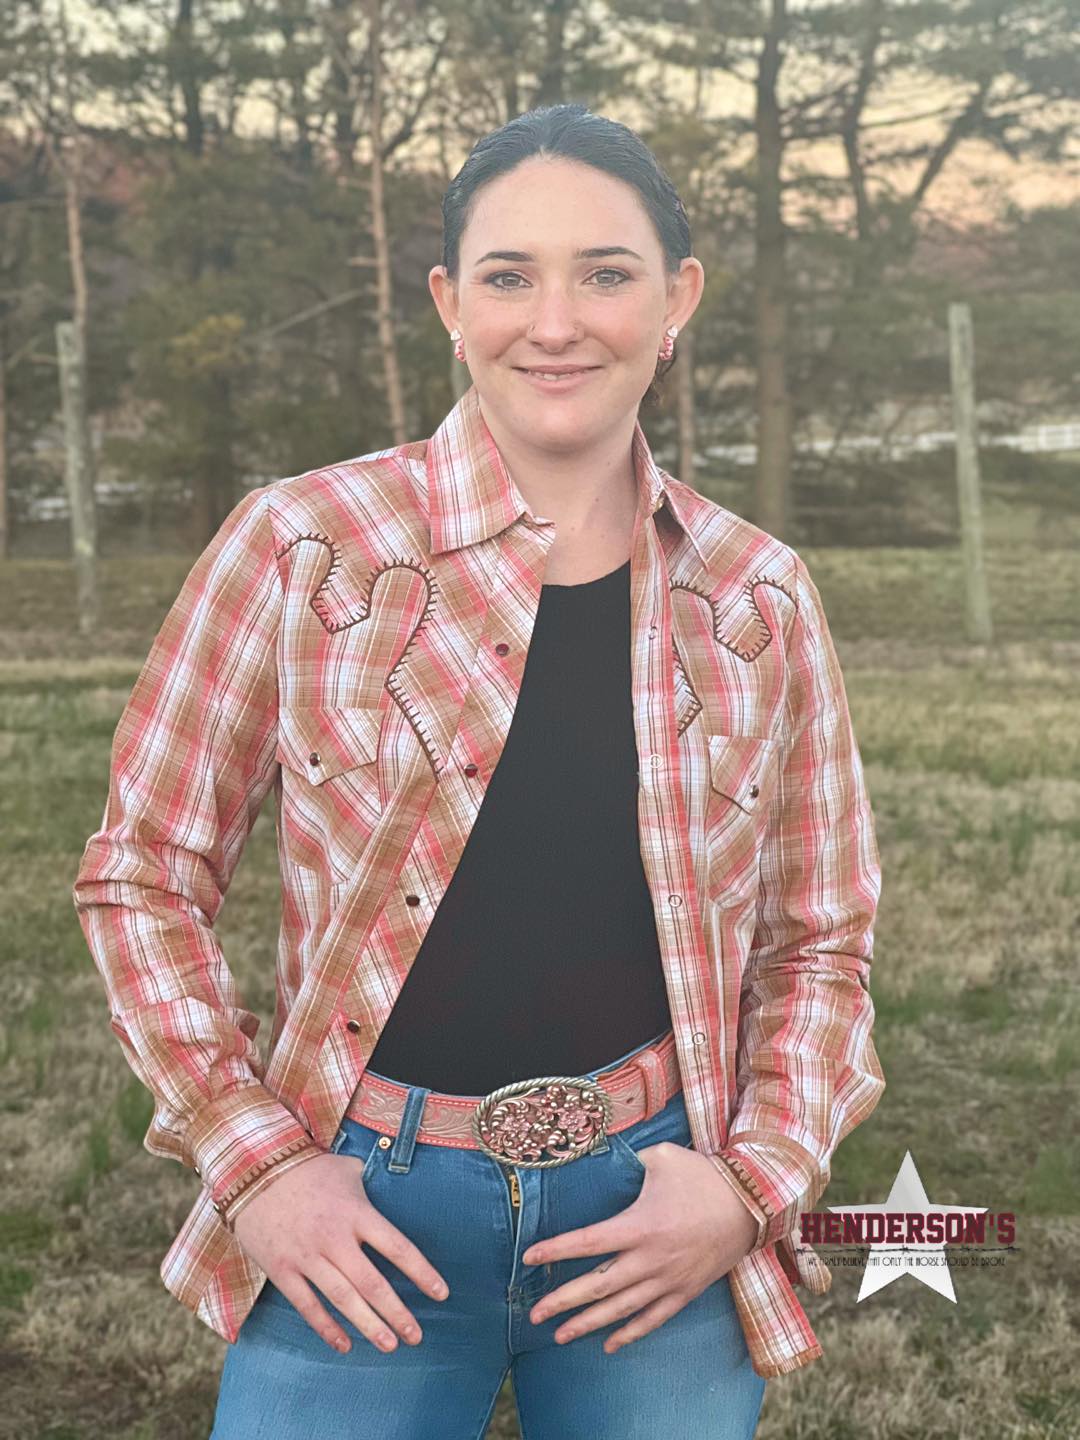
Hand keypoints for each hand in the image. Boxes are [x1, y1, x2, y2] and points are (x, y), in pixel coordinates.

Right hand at [232, 1150, 449, 1355]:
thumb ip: (368, 1185)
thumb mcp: (346, 1168)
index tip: (440, 1294)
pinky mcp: (282, 1270)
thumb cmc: (307, 1168)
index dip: (421, 1273)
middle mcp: (334, 1238)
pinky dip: (326, 1328)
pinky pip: (307, 1305)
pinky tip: (345, 1345)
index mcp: (356, 1212)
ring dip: (369, 1325)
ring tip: (389, 1345)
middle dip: (397, 1313)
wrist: (252, 1170)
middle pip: (372, 1283)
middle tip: (416, 1336)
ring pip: (343, 1299)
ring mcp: (307, 1256)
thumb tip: (389, 1186)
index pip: (397, 1247)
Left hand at [521, 1141, 757, 1353]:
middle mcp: (650, 1259)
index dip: (556, 1250)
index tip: (529, 1257)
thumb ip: (628, 1162)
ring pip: (620, 1309)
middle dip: (563, 1301)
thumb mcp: (661, 1158)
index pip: (587, 1242)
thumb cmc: (703, 1177)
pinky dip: (630, 1334)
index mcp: (639, 1226)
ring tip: (559, 1335)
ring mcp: (668, 1280)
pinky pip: (653, 1319)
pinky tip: (609, 1344)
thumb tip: (602, 1158)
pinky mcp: (685, 1292)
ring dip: (588, 1324)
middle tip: (534, 1314)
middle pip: (598, 1286)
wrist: (751, 1205)